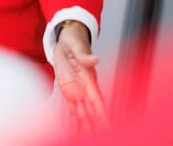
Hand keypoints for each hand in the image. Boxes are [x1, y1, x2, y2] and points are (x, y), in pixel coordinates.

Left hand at [53, 21, 108, 135]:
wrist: (65, 37)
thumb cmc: (74, 39)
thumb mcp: (76, 44)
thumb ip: (84, 54)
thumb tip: (95, 59)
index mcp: (89, 79)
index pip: (98, 102)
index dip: (103, 116)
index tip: (108, 128)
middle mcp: (85, 88)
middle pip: (92, 113)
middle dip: (95, 127)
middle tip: (98, 140)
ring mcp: (77, 91)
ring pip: (82, 115)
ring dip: (85, 129)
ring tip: (85, 141)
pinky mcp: (68, 92)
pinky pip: (71, 110)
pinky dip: (73, 123)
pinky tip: (73, 132)